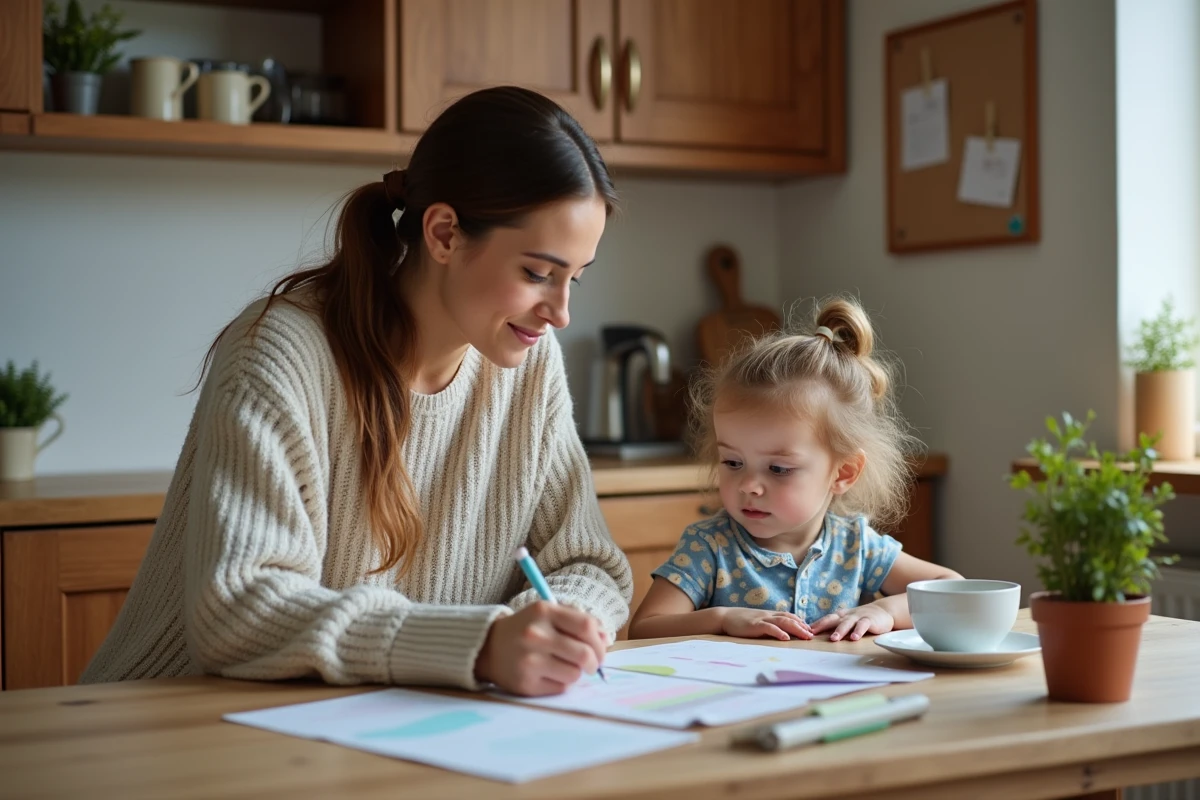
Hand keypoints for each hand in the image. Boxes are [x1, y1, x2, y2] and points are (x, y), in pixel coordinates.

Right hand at [474, 601, 607, 696]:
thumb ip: (577, 622)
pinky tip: (549, 675)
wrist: (488, 648)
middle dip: (594, 662)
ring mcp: (529, 661)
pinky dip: (561, 683)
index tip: (601, 648)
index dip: (600, 640)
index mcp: (543, 611)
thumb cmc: (526, 629)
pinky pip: (560, 688)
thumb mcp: (548, 615)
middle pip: (584, 653)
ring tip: (564, 667)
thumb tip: (606, 640)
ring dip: (576, 673)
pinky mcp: (525, 684)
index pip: (586, 625)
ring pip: (574, 674)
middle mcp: (535, 635)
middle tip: (592, 665)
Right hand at [720, 608, 812, 640]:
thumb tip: (781, 634)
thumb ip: (768, 625)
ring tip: (805, 636)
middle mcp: (768, 615)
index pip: (789, 616)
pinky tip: (786, 638)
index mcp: (769, 615)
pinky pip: (769, 628)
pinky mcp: (754, 625)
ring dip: (796, 629)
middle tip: (812, 635)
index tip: (810, 630)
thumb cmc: (741, 622)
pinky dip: (778, 632)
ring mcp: (762, 619)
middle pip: (789, 619)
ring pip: (783, 622)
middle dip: (802, 627)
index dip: (800, 622)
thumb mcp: (758, 622)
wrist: (725, 617)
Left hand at [811, 603, 894, 641]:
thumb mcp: (848, 620)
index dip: (816, 624)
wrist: (883, 611)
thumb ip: (836, 626)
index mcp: (841, 615)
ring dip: (840, 630)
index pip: (826, 618)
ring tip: (833, 639)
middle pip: (832, 619)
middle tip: (812, 633)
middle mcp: (847, 615)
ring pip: (847, 623)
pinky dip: (858, 631)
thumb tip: (819, 635)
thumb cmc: (861, 619)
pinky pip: (863, 625)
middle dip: (822, 626)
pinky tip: (854, 638)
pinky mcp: (869, 620)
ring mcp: (858, 617)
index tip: (804, 630)